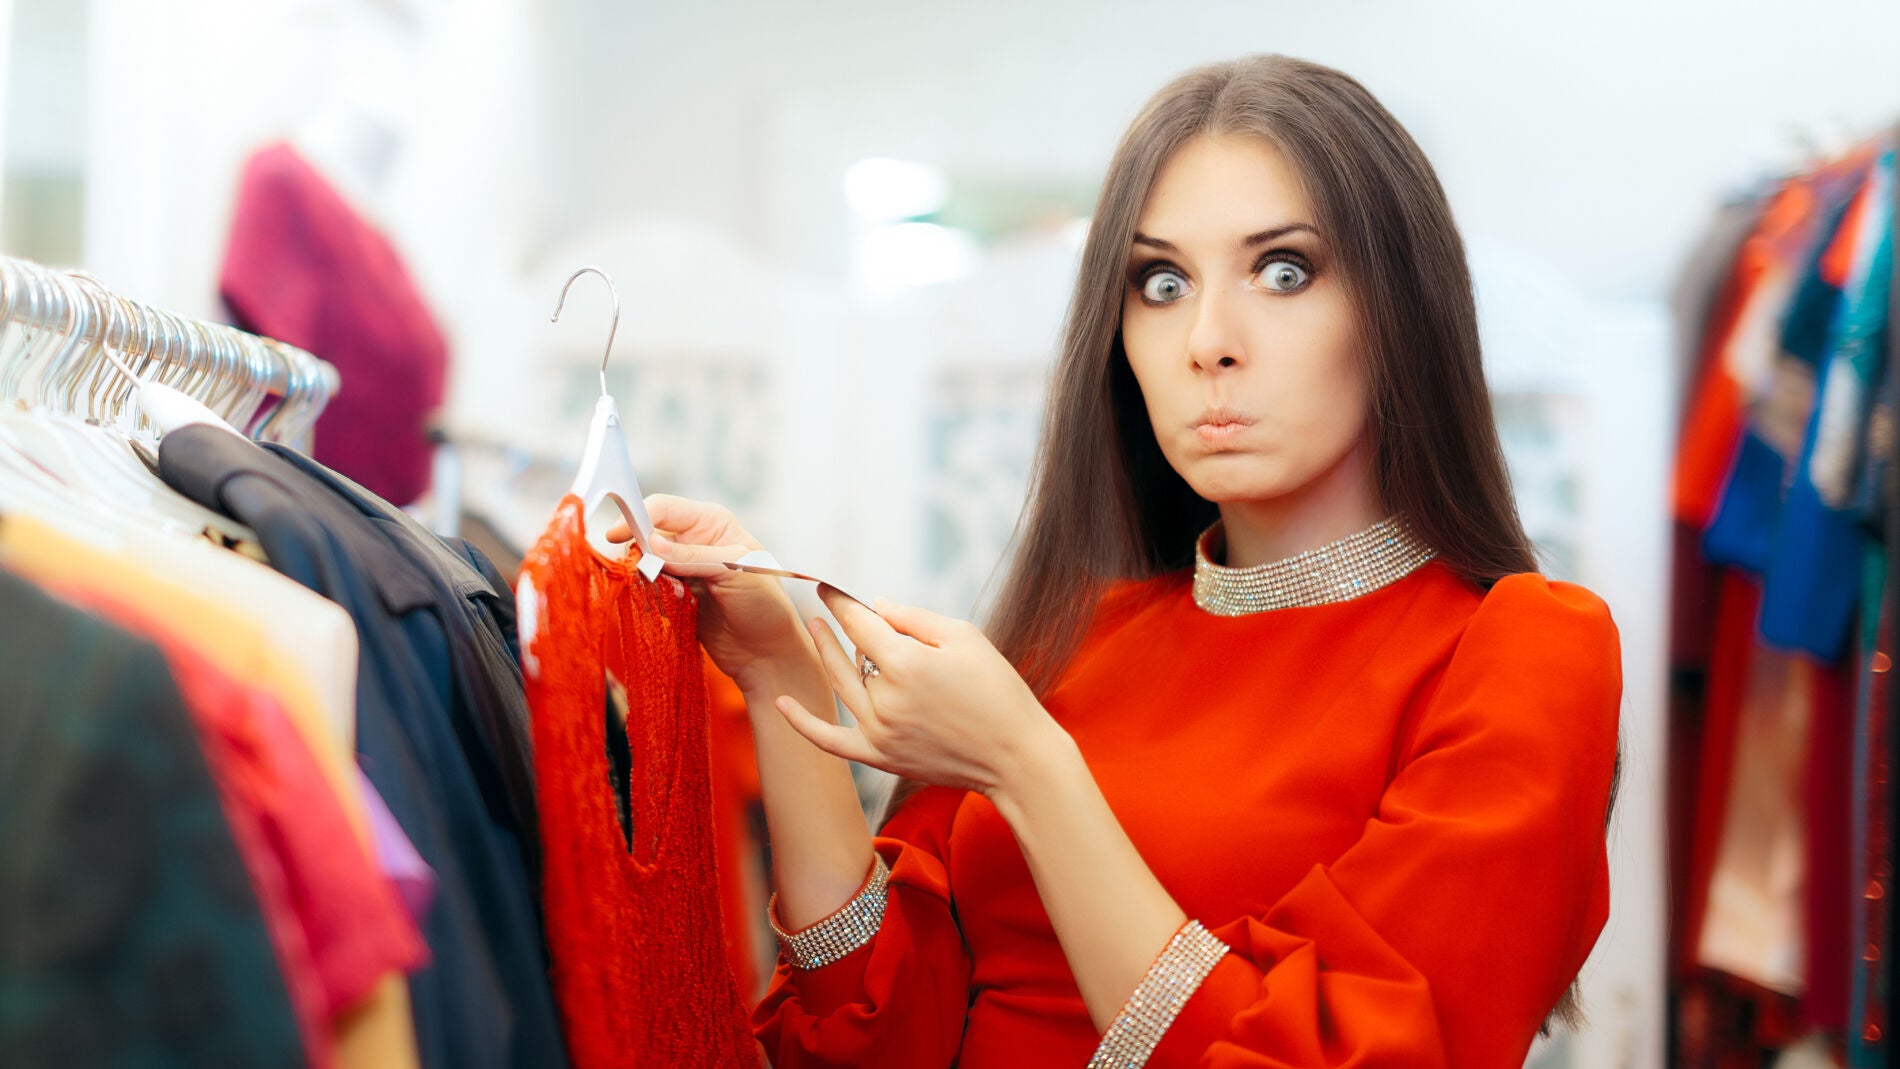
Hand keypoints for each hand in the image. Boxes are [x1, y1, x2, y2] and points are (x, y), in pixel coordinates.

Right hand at [606, 495, 805, 692]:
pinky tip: (671, 609)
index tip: (616, 535)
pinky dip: (649, 598)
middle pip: (647, 534)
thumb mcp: (736, 572)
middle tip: (650, 576)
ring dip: (648, 580)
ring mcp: (683, 569)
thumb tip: (652, 545)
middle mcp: (694, 542)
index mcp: (712, 523)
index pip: (664, 508)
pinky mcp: (674, 596)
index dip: (638, 516)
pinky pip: (648, 590)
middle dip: (642, 554)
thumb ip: (694, 557)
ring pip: (645, 564)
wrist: (766, 653)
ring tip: (675, 596)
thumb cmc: (765, 606)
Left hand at [774, 586, 1069, 799]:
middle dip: (835, 624)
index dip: (841, 601)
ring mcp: (879, 732)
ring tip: (815, 630)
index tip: (828, 585)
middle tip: (823, 603)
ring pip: (842, 686)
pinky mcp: (880, 758)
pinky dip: (803, 723)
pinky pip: (830, 740)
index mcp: (906, 663)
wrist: (1016, 757)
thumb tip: (876, 606)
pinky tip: (782, 703)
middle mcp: (885, 698)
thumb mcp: (964, 638)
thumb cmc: (998, 691)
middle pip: (849, 653)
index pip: (859, 622)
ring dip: (826, 655)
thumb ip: (914, 619)